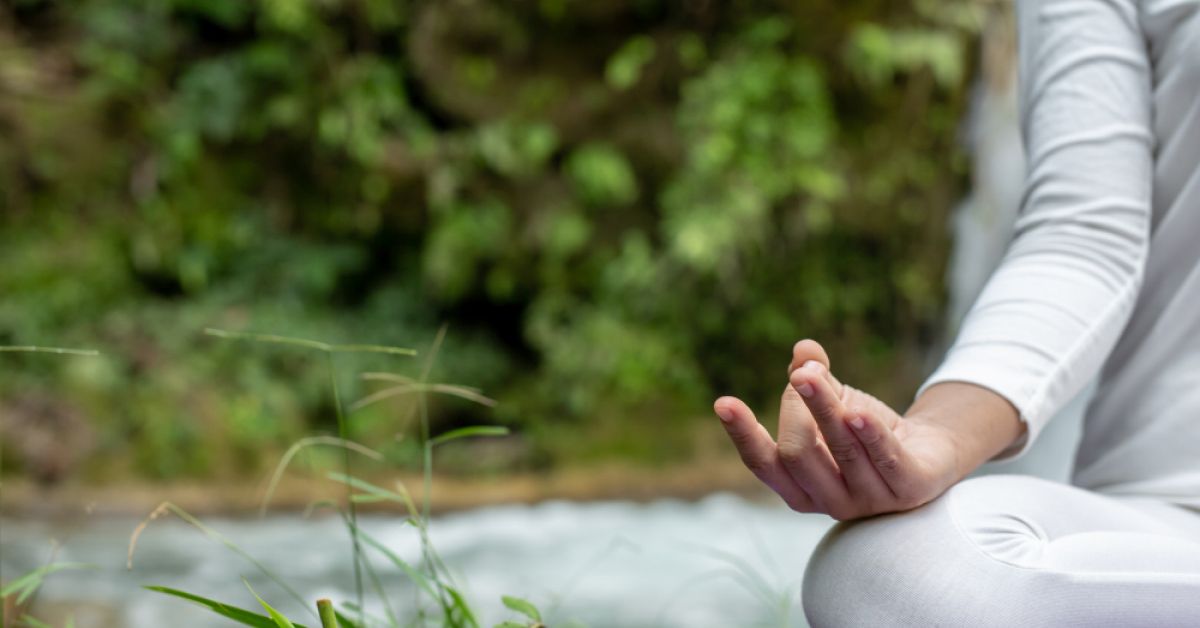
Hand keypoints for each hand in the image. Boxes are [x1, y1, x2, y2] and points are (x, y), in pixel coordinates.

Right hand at [713, 340, 964, 520]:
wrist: (930, 451)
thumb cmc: (867, 431)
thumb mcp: (835, 402)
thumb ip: (815, 380)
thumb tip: (803, 348)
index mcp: (800, 488)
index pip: (764, 465)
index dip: (743, 434)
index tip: (724, 402)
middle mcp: (831, 501)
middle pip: (798, 455)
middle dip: (796, 408)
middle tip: (803, 374)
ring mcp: (870, 500)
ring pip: (841, 451)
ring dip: (825, 408)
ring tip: (810, 372)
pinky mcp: (909, 490)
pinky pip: (885, 460)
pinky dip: (870, 434)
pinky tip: (857, 411)